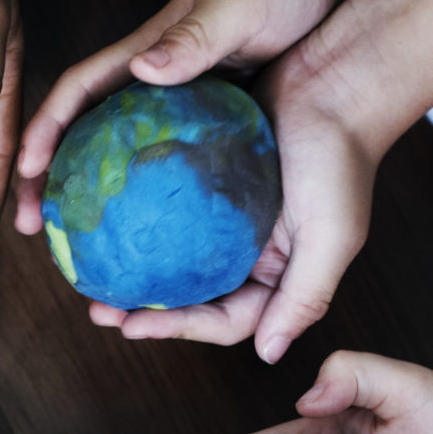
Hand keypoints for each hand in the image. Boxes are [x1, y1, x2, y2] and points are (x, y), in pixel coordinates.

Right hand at [14, 0, 338, 230]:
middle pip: (83, 131)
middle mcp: (152, 80)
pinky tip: (151, 236)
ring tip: (77, 248)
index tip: (24, 169)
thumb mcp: (238, 7)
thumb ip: (193, 37)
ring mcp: (177, 103)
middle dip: (47, 176)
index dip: (45, 127)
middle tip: (28, 227)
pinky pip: (164, 164)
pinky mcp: (207, 121)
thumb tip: (141, 68)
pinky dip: (146, 199)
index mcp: (146, 51)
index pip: (79, 90)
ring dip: (90, 196)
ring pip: (118, 154)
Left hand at [81, 49, 379, 360]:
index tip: (130, 327)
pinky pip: (167, 204)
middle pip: (191, 296)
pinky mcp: (208, 178)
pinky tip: (106, 216)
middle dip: (144, 309)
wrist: (337, 78)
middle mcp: (250, 254)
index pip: (224, 320)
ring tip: (91, 269)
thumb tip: (268, 355)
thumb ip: (304, 298)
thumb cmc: (341, 159)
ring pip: (173, 255)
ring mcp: (227, 218)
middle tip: (98, 309)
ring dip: (133, 267)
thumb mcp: (331, 236)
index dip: (178, 329)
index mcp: (277, 276)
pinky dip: (140, 215)